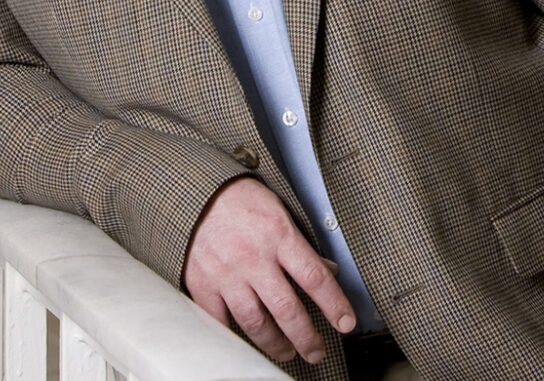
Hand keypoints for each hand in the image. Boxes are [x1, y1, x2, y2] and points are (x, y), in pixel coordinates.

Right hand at [185, 177, 357, 363]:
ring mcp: (227, 273)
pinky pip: (220, 322)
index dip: (334, 305)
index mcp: (278, 235)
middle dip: (306, 337)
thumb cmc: (241, 200)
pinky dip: (235, 337)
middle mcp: (253, 257)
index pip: (315, 277)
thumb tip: (329, 271)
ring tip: (287, 351)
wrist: (197, 193)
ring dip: (275, 344)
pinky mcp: (203, 284)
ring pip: (255, 322)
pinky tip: (247, 343)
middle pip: (287, 309)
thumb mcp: (281, 211)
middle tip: (316, 351)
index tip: (346, 324)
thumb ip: (303, 245)